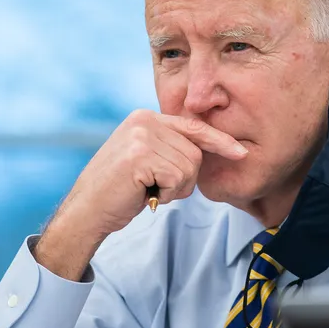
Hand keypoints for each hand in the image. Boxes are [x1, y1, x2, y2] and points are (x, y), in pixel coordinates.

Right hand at [36, 110, 247, 279]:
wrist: (87, 210)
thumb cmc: (120, 191)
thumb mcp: (147, 160)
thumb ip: (170, 148)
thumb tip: (208, 149)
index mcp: (146, 117)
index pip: (194, 127)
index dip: (219, 141)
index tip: (241, 152)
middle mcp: (144, 120)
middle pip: (196, 152)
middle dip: (184, 179)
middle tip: (156, 187)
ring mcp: (141, 135)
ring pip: (190, 167)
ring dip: (175, 188)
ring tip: (148, 189)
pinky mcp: (140, 154)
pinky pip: (178, 177)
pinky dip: (167, 193)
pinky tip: (145, 193)